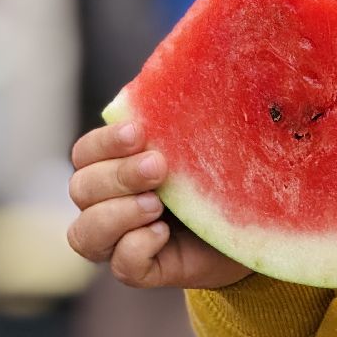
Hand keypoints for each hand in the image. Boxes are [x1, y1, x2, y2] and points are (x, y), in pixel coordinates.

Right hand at [67, 121, 251, 289]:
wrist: (256, 221)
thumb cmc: (221, 170)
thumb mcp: (201, 138)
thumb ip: (179, 116)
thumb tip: (180, 66)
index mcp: (115, 165)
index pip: (84, 153)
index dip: (104, 143)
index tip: (139, 132)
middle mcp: (108, 203)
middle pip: (80, 189)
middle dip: (117, 176)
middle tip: (158, 167)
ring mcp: (120, 240)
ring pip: (84, 233)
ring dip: (118, 214)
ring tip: (157, 204)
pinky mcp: (142, 270)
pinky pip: (120, 266)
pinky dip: (135, 247)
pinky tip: (162, 234)